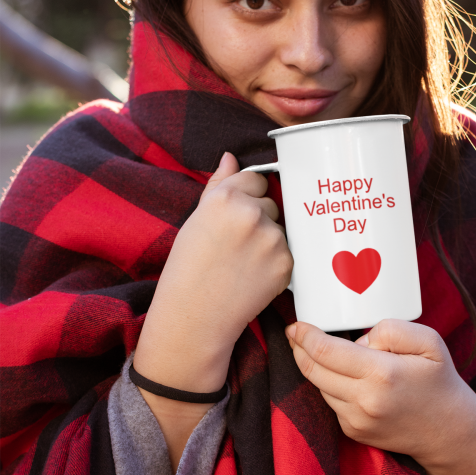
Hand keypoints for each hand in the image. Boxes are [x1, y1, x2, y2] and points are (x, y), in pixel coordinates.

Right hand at [135, 151, 292, 394]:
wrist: (194, 317)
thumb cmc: (188, 268)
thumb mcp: (195, 220)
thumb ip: (218, 185)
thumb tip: (231, 157)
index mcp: (225, 197)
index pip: (256, 179)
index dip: (247, 197)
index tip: (237, 216)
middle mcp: (251, 213)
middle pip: (270, 203)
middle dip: (258, 219)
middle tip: (236, 245)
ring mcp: (272, 239)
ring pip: (280, 228)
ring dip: (268, 240)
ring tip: (243, 263)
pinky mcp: (285, 263)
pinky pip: (287, 252)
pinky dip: (275, 262)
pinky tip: (253, 276)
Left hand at [286, 319, 475, 474]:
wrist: (449, 431)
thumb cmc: (439, 380)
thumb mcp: (428, 341)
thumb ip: (391, 329)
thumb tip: (357, 339)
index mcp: (381, 374)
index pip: (325, 351)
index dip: (304, 335)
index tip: (295, 325)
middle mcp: (364, 401)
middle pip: (313, 370)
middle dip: (299, 348)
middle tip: (295, 332)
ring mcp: (356, 421)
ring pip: (319, 385)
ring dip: (314, 366)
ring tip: (321, 349)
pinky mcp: (353, 432)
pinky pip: (330, 401)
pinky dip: (330, 385)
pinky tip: (343, 374)